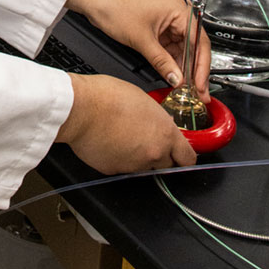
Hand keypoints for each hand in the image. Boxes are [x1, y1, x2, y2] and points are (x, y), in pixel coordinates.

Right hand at [56, 73, 196, 173]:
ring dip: (140, 156)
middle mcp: (153, 153)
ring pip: (145, 166)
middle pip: (168, 164)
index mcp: (165, 134)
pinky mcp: (115, 171)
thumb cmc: (106, 97)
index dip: (184, 155)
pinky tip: (111, 142)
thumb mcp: (143, 99)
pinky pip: (124, 168)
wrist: (80, 108)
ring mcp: (134, 165)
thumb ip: (157, 119)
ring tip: (124, 136)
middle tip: (147, 139)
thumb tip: (159, 126)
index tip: (181, 153)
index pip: (188, 158)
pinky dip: (121, 158)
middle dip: (161, 154)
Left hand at [67, 0, 210, 101]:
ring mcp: (166, 22)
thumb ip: (162, 62)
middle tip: (198, 91)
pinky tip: (174, 76)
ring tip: (186, 87)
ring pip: (182, 49)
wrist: (96, 0)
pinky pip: (170, 48)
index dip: (201, 66)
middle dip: (194, 70)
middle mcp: (176, 14)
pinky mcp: (157, 29)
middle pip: (193, 46)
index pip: (199, 41)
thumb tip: (177, 79)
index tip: (201, 84)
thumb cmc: (116, 7)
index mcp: (178, 10)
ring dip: (183, 68)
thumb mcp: (142, 39)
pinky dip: (172, 62)